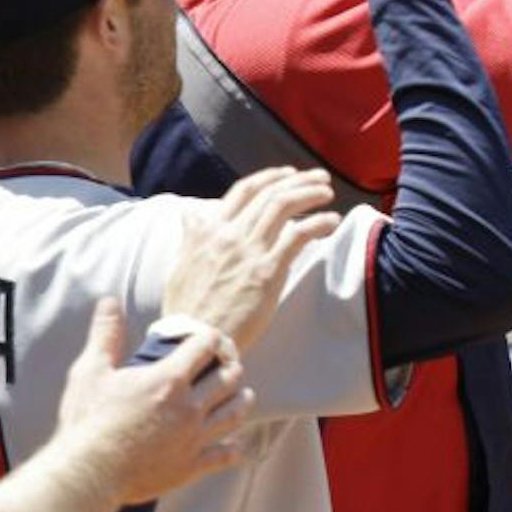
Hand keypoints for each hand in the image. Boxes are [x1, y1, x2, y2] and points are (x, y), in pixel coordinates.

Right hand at [52, 299, 255, 504]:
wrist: (86, 474)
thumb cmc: (86, 421)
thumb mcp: (90, 371)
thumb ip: (106, 335)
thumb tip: (109, 301)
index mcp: (169, 380)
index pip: (206, 345)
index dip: (208, 337)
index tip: (204, 338)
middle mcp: (190, 407)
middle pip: (230, 378)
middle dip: (230, 367)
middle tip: (225, 366)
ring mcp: (194, 438)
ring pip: (235, 413)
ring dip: (241, 400)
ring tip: (240, 395)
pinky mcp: (191, 466)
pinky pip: (224, 454)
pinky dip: (232, 447)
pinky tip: (232, 444)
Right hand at [165, 167, 341, 350]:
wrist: (195, 338)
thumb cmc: (189, 308)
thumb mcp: (181, 266)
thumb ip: (192, 237)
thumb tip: (189, 214)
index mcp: (209, 231)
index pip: (243, 190)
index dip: (269, 177)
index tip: (289, 173)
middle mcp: (229, 235)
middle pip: (269, 194)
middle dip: (298, 180)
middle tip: (320, 178)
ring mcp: (249, 251)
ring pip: (283, 206)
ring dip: (310, 194)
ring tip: (328, 193)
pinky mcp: (266, 271)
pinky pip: (298, 235)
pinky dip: (318, 223)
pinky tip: (331, 221)